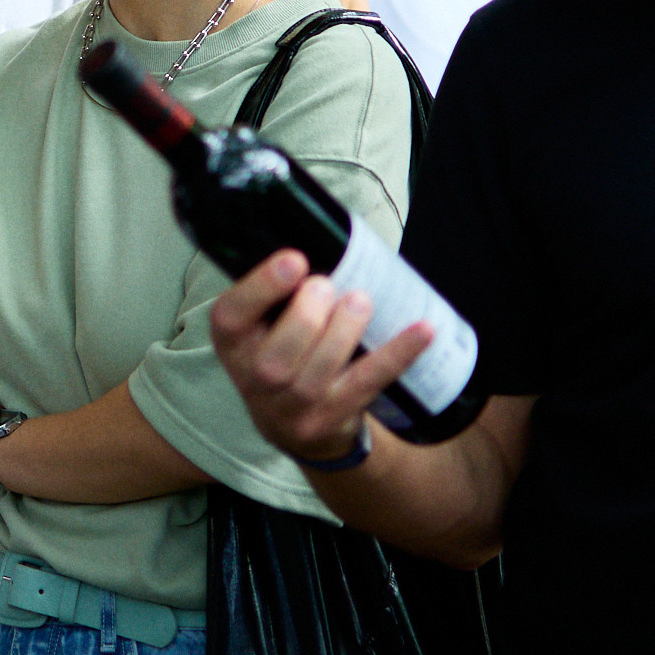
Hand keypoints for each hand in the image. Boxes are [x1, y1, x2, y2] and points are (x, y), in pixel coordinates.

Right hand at [209, 250, 432, 465]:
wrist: (288, 422)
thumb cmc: (278, 348)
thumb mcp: (259, 321)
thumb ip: (276, 287)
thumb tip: (320, 232)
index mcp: (232, 342)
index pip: (231, 317)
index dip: (261, 288)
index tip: (294, 259)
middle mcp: (255, 378)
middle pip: (276, 357)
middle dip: (306, 316)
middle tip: (326, 285)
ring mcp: (294, 405)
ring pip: (318, 373)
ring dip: (343, 332)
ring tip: (360, 301)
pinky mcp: (333, 416)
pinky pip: (368, 383)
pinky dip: (397, 354)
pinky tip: (423, 329)